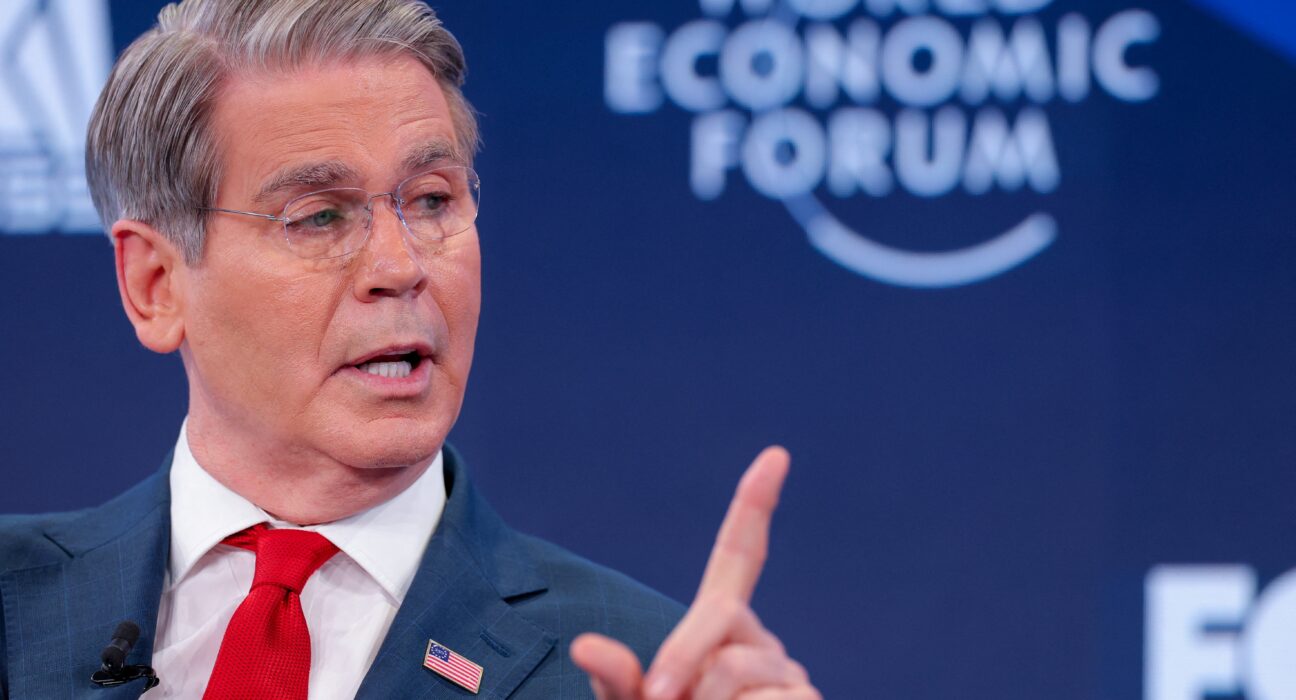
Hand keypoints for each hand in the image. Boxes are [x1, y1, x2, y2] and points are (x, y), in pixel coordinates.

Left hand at [571, 446, 820, 699]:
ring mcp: (788, 673)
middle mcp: (761, 641)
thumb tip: (583, 644)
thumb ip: (614, 680)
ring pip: (739, 662)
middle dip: (684, 653)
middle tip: (661, 699)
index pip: (740, 556)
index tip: (776, 455)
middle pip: (724, 612)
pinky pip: (768, 698)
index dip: (754, 506)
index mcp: (719, 630)